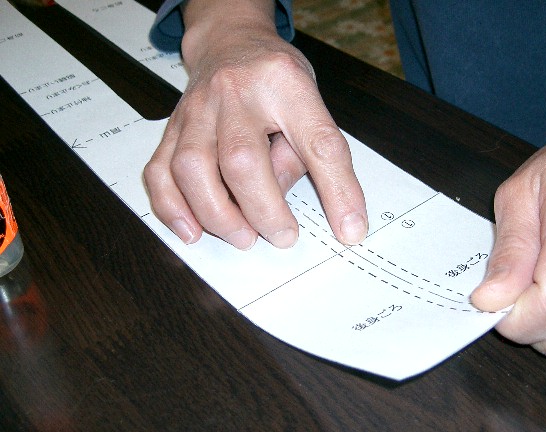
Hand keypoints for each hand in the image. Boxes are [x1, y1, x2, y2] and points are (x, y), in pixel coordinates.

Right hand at [144, 0, 367, 249]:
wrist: (230, 42)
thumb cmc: (275, 80)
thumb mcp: (309, 103)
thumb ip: (305, 156)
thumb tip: (280, 212)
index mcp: (286, 83)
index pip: (318, 141)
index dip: (337, 190)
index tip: (349, 228)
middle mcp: (236, 91)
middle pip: (242, 160)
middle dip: (263, 211)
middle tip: (283, 237)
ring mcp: (197, 108)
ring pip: (193, 169)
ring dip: (218, 215)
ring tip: (243, 237)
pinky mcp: (173, 127)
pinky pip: (160, 172)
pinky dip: (173, 209)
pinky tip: (194, 231)